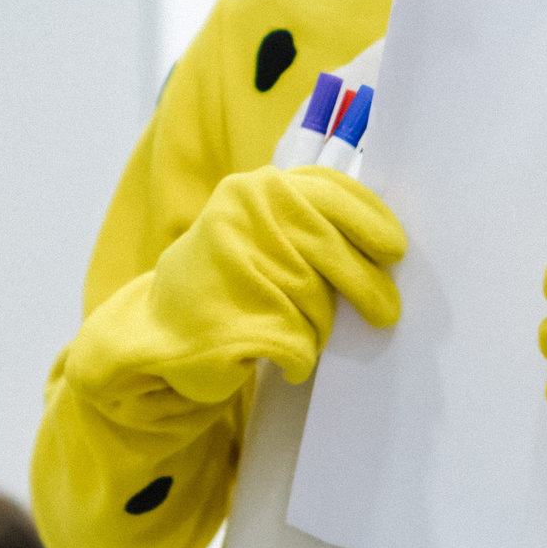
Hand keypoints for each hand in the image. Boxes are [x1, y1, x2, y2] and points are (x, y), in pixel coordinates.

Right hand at [65, 166, 402, 408]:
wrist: (152, 335)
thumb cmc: (222, 280)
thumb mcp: (257, 227)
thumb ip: (305, 216)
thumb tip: (387, 234)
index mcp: (256, 190)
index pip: (333, 194)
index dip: (373, 224)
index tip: (394, 250)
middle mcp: (245, 220)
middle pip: (334, 253)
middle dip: (368, 287)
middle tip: (386, 310)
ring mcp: (236, 270)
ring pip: (318, 303)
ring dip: (320, 324)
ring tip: (297, 328)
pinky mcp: (235, 322)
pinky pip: (299, 344)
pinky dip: (299, 357)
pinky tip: (282, 355)